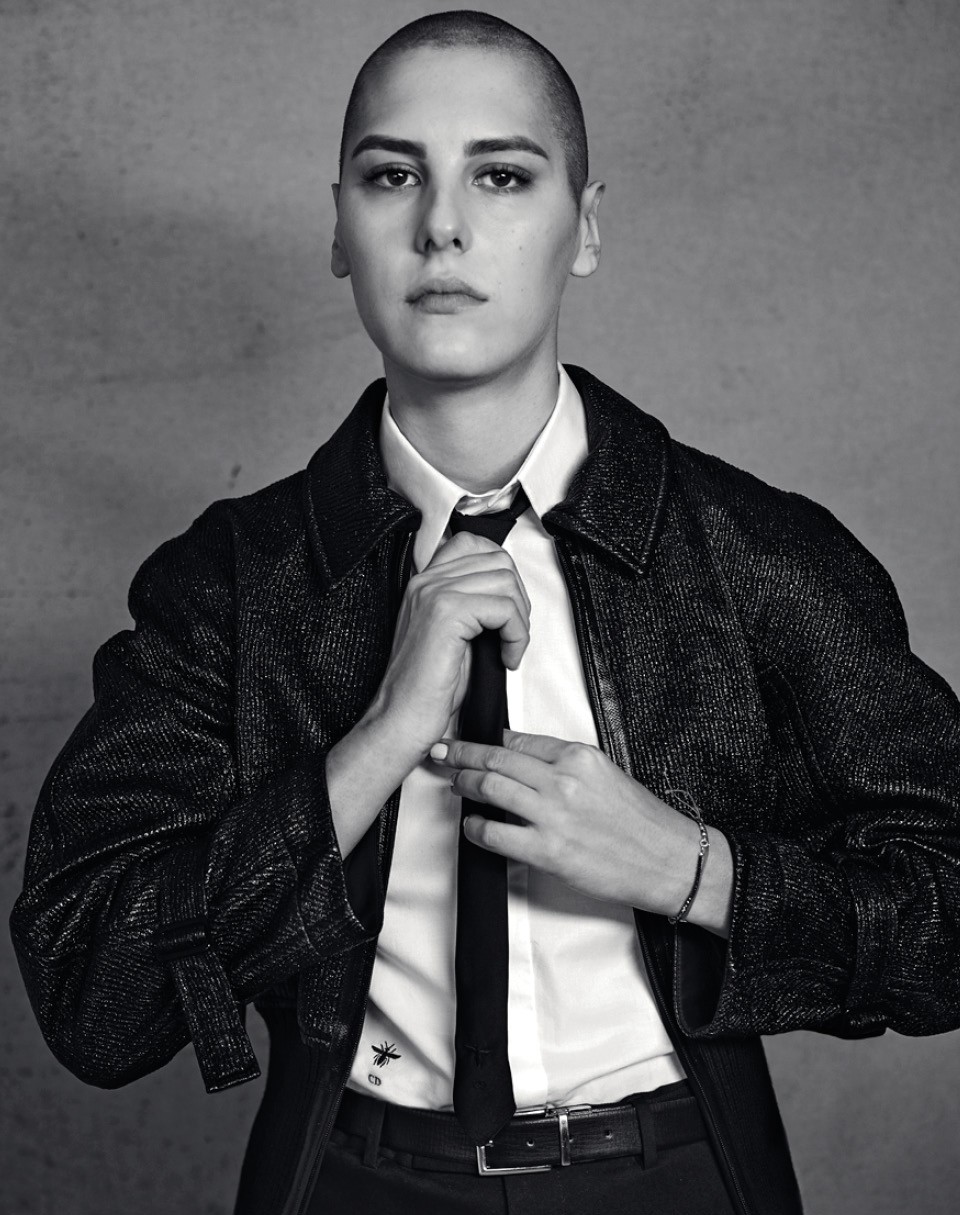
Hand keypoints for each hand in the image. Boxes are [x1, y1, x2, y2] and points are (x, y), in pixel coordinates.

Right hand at [368, 531, 531, 761]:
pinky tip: (507, 659)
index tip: (506, 608)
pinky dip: (517, 636)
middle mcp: (426, 581)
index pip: (473, 543)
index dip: (501, 571)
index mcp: (424, 582)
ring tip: (510, 647)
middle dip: (518, 598)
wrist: (401, 718)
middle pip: (498, 560)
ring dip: (520, 619)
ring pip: (505, 582)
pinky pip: (504, 608)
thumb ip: (471, 605)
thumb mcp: (452, 635)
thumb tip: (510, 594)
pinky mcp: (445, 614)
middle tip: (512, 633)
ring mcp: (434, 594)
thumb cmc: (427, 688)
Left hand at [431, 729, 732, 936]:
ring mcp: (553, 816)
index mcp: (578, 756)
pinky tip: (471, 824)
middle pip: (495, 760)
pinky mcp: (548, 851)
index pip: (516, 740)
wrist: (670, 861)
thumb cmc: (641, 821)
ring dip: (463, 784)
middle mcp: (563, 780)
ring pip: (490, 789)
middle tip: (441, 752)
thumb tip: (517, 750)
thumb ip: (562, 760)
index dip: (485, 741)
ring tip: (452, 783)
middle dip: (461, 754)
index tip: (467, 742)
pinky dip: (475, 827)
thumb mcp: (605, 772)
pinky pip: (495, 834)